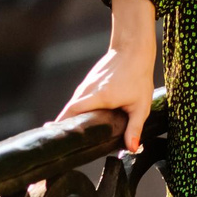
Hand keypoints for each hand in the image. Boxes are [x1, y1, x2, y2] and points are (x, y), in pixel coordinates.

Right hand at [59, 0, 157, 150]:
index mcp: (98, 97)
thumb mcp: (141, 105)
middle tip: (56, 147)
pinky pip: (76, 101)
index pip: (72, 113)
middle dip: (60, 128)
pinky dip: (73, 113)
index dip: (62, 127)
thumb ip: (135, 127)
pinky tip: (75, 125)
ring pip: (71, 107)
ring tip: (62, 140)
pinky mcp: (87, 83)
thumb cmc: (138, 76)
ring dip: (66, 121)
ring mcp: (85, 86)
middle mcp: (87, 91)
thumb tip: (132, 148)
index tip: (55, 141)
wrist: (132, 49)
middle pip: (67, 112)